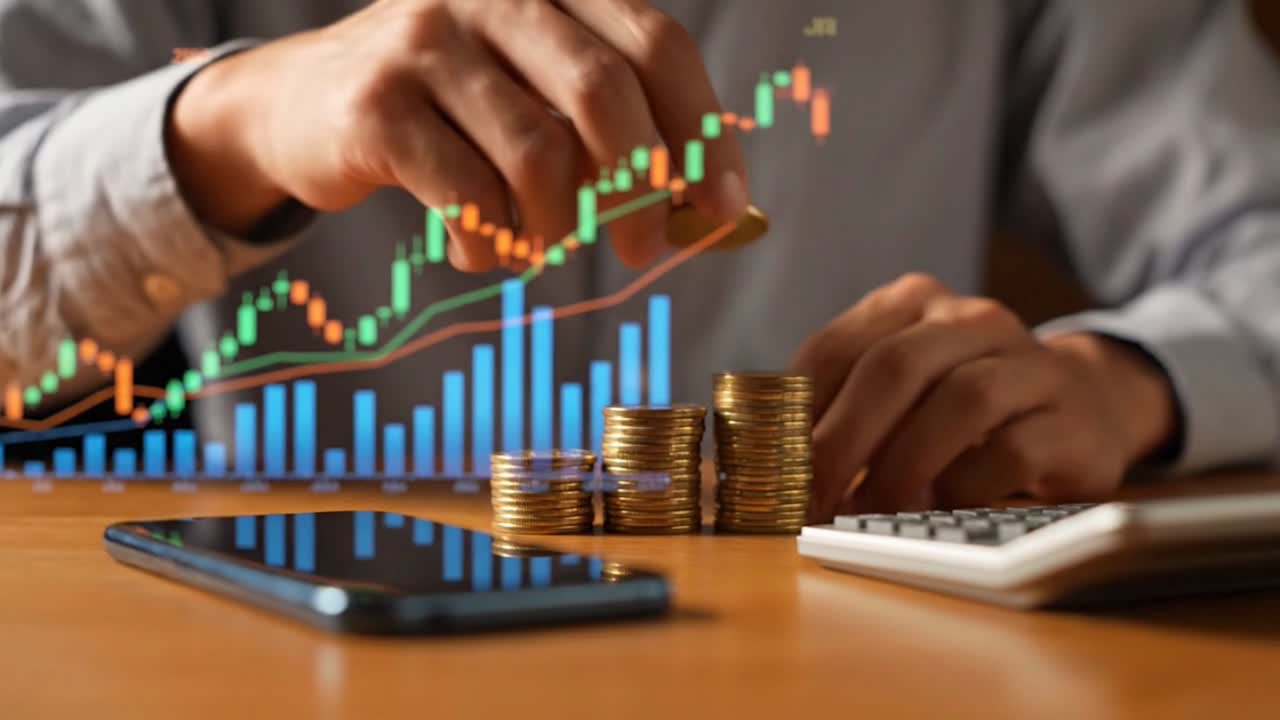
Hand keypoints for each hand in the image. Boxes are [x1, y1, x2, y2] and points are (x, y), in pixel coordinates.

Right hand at [168, 0, 747, 270]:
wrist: (302, 106)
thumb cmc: (451, 113)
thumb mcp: (538, 104)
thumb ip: (615, 140)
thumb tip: (714, 212)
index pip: (656, 43)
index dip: (704, 129)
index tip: (729, 205)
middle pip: (602, 90)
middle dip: (640, 188)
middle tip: (643, 251)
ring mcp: (427, 38)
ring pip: (538, 154)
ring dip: (554, 228)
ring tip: (537, 249)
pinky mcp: (378, 103)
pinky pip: (470, 194)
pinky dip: (492, 242)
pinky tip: (480, 248)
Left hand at [790, 274, 1178, 520]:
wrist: (1087, 404)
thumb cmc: (962, 405)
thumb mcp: (900, 389)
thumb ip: (840, 406)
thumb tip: (764, 463)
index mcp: (912, 303)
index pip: (837, 348)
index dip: (797, 413)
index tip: (774, 469)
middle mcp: (973, 318)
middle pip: (894, 368)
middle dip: (842, 442)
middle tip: (814, 501)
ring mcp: (1029, 363)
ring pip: (961, 402)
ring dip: (903, 467)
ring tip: (872, 512)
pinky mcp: (1070, 420)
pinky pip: (1012, 450)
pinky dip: (964, 486)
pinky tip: (941, 506)